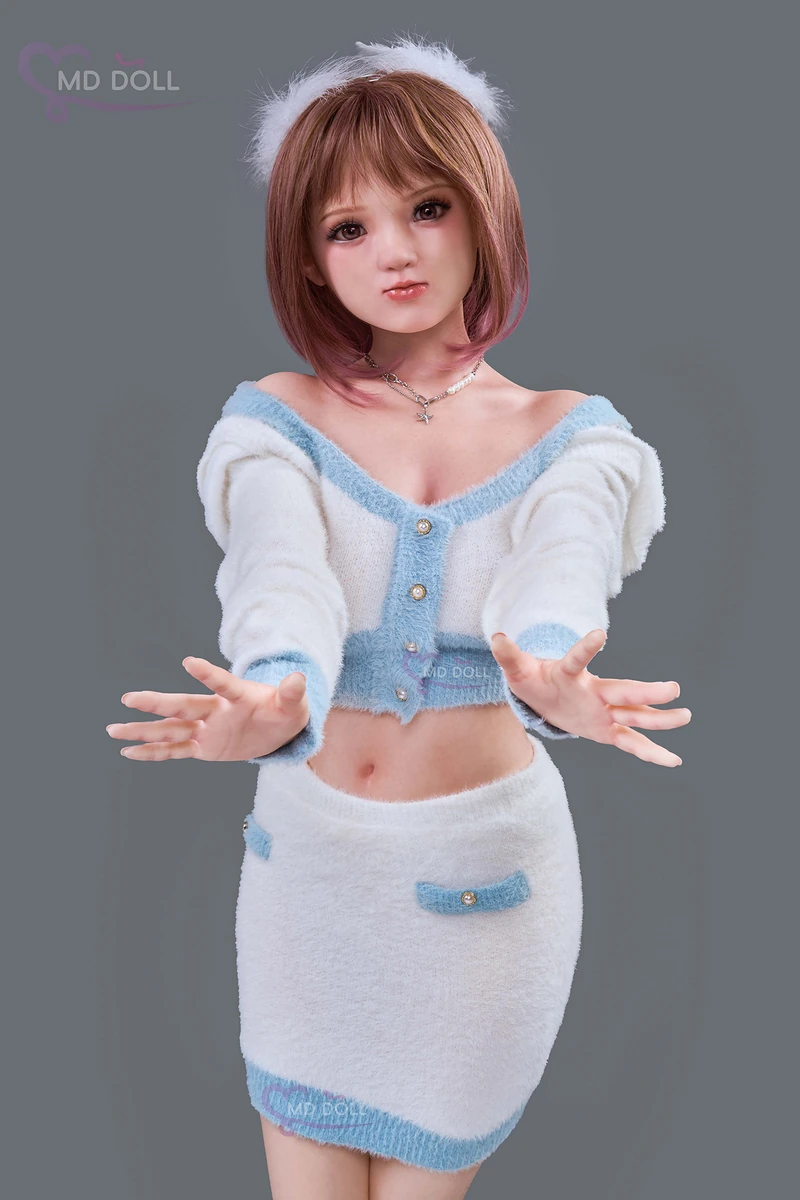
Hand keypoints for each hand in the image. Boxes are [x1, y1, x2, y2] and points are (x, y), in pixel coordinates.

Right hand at [105, 657, 310, 761]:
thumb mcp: (294, 705)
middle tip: (129, 698)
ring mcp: (206, 729)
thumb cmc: (285, 711)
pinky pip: (175, 751)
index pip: (222, 683)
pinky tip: (128, 751)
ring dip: (143, 730)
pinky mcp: (204, 748)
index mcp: (238, 696)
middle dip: (158, 703)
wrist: (278, 728)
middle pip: (184, 706)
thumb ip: (292, 693)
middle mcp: (216, 710)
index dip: (208, 674)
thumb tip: (300, 678)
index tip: (188, 662)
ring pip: (170, 729)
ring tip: (113, 729)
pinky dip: (153, 752)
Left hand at [490, 629, 690, 766]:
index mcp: (571, 674)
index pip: (578, 659)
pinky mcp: (608, 729)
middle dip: (646, 691)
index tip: (600, 634)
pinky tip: (673, 761)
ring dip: (659, 718)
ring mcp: (605, 710)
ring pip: (636, 715)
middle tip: (673, 688)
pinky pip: (631, 742)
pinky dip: (651, 752)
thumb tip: (495, 637)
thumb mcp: (518, 670)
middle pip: (623, 690)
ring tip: (686, 717)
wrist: (546, 695)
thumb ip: (509, 655)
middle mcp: (595, 691)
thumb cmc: (534, 679)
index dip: (586, 648)